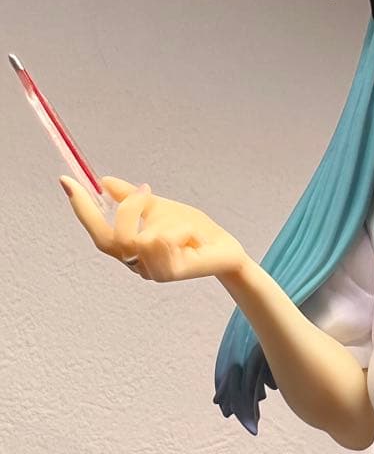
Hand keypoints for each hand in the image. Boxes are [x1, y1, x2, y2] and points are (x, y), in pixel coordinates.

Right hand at [60, 175, 247, 281]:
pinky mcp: (171, 273)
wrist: (225, 248)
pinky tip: (193, 238)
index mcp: (130, 249)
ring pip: (142, 237)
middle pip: (115, 236)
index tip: (66, 180)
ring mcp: (153, 272)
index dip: (82, 208)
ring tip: (183, 228)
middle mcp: (136, 265)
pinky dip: (180, 230)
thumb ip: (130, 199)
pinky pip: (164, 241)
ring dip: (166, 222)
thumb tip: (104, 181)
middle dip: (130, 208)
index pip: (98, 232)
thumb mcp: (159, 208)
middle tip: (148, 191)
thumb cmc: (193, 231)